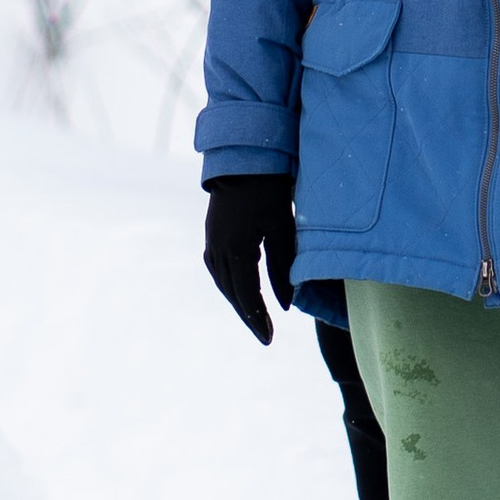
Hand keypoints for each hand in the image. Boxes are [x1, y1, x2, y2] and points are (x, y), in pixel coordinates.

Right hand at [204, 173, 295, 343]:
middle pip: (233, 294)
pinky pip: (219, 269)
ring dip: (239, 301)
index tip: (269, 339)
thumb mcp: (282, 229)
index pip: (247, 297)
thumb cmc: (270, 192)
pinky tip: (241, 289)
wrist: (244, 161)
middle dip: (249, 315)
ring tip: (256, 317)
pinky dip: (231, 284)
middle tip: (265, 334)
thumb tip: (286, 304)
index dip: (258, 319)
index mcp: (236, 251)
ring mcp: (212, 242)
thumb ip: (282, 268)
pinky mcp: (212, 235)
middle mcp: (219, 251)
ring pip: (223, 283)